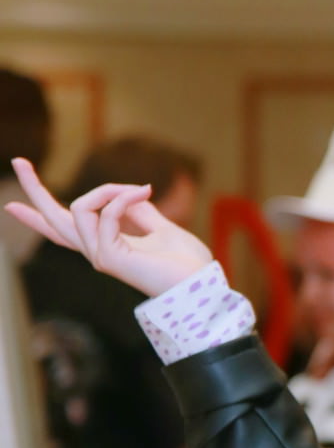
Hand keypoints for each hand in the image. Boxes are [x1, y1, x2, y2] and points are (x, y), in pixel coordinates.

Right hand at [5, 156, 211, 296]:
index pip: (64, 230)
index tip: (11, 205)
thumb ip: (141, 211)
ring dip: (110, 189)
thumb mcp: (163, 228)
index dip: (37, 216)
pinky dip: (125, 197)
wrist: (201, 286)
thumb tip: (127, 192)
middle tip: (18, 161)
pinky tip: (145, 191)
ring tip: (141, 190)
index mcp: (106, 245)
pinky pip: (106, 213)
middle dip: (34, 190)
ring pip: (78, 208)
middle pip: (53, 220)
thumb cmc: (187, 264)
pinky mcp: (109, 258)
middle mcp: (97, 251)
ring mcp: (100, 256)